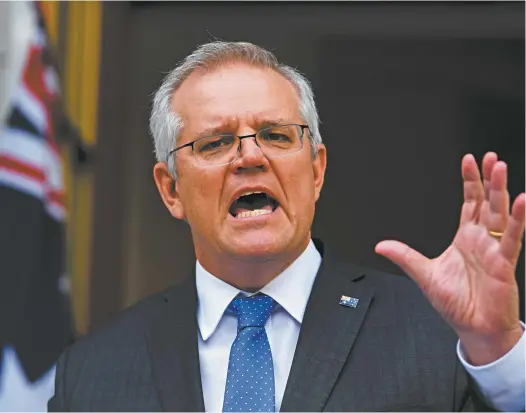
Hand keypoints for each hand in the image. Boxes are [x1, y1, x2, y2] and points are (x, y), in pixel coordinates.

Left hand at [375, 152, 524, 364]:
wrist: (474, 328)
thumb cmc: (456, 303)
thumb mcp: (424, 274)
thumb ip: (405, 256)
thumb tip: (381, 245)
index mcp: (465, 239)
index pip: (469, 203)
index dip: (470, 182)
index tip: (469, 162)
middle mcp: (481, 240)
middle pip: (486, 202)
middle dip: (488, 179)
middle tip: (490, 158)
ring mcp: (493, 249)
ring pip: (499, 213)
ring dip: (501, 191)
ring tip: (501, 168)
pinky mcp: (504, 262)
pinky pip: (511, 237)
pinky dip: (517, 220)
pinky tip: (521, 201)